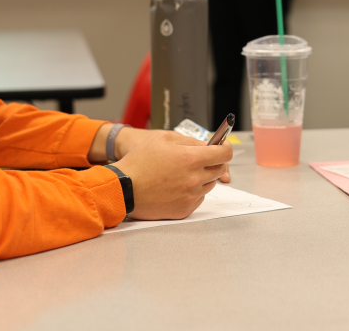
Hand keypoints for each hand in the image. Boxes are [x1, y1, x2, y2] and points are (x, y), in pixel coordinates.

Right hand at [114, 131, 232, 219]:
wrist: (122, 188)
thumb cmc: (140, 162)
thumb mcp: (164, 139)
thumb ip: (190, 140)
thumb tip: (207, 145)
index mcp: (191, 159)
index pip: (224, 153)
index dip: (226, 147)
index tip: (223, 145)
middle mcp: (194, 179)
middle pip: (219, 169)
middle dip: (213, 162)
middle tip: (200, 159)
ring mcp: (190, 196)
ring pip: (209, 184)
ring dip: (202, 177)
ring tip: (181, 173)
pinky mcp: (184, 210)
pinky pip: (198, 198)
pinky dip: (193, 191)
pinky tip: (176, 186)